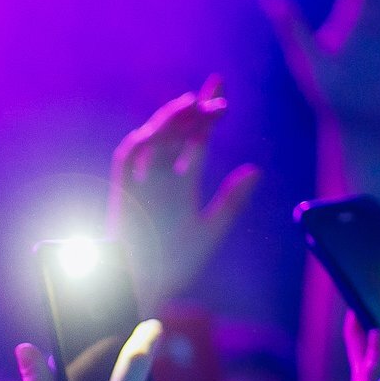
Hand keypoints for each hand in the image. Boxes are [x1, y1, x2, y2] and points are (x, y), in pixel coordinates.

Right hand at [107, 77, 261, 313]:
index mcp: (181, 184)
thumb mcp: (210, 231)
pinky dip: (140, 144)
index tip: (223, 95)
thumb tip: (256, 169)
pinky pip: (127, 161)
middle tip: (216, 93)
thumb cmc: (175, 265)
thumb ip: (231, 202)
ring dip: (169, 121)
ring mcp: (142, 183)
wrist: (143, 288)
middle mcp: (161, 177)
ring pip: (153, 140)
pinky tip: (159, 130)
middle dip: (192, 111)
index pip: (196, 141)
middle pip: (176, 134)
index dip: (207, 117)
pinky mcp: (122, 192)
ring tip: (192, 106)